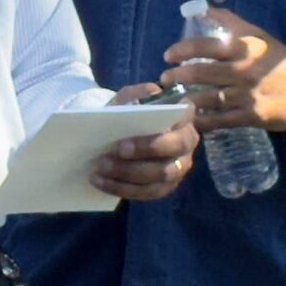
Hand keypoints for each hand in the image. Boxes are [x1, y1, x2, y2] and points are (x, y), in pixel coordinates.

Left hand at [91, 84, 199, 200]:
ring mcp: (178, 168)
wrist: (123, 130)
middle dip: (136, 163)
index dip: (152, 143)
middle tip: (106, 158)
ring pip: (158, 179)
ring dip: (126, 177)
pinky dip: (122, 189)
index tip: (122, 145)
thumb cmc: (130, 113)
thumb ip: (135, 94)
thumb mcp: (127, 99)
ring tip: (99, 170)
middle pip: (169, 161)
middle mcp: (186, 146)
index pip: (178, 136)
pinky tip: (101, 183)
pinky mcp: (165, 186)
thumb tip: (151, 91)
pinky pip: (147, 193)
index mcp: (182, 120)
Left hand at [161, 8, 285, 132]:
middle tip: (163, 78)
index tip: (167, 56)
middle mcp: (244, 71)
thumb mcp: (257, 35)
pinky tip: (191, 119)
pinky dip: (203, 120)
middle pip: (203, 73)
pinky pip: (221, 119)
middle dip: (177, 76)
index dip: (183, 50)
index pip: (206, 46)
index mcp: (243, 48)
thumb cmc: (276, 59)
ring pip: (208, 98)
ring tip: (172, 99)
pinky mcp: (252, 116)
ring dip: (186, 99)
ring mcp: (248, 95)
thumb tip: (200, 10)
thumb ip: (229, 22)